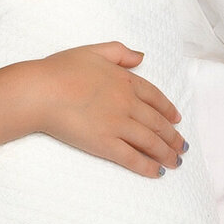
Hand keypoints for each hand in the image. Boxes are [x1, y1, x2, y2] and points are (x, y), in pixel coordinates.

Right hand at [30, 43, 184, 174]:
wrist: (41, 91)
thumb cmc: (61, 69)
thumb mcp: (94, 51)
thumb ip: (120, 52)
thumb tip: (142, 57)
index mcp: (125, 80)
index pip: (155, 97)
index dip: (168, 110)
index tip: (177, 120)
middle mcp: (127, 103)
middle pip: (157, 123)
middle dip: (173, 137)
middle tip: (182, 148)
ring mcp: (118, 125)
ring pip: (150, 142)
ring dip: (166, 154)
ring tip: (176, 163)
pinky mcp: (105, 144)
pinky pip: (132, 158)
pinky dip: (147, 166)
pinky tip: (156, 172)